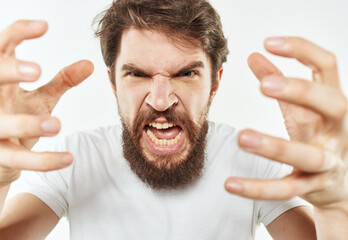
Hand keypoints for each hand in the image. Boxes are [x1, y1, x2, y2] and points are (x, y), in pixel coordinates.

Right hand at [0, 20, 93, 185]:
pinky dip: (43, 161)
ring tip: (57, 124)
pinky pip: (18, 159)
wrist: (0, 159)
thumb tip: (90, 64)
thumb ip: (62, 81)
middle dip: (8, 72)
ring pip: (1, 124)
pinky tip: (68, 159)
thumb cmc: (18, 118)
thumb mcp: (40, 98)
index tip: (44, 26)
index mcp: (1, 82)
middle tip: (35, 71)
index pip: (1, 48)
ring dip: (28, 124)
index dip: (18, 34)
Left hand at [225, 37, 347, 210]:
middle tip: (265, 85)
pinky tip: (229, 184)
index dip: (302, 50)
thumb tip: (254, 55)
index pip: (327, 66)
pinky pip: (286, 189)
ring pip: (308, 155)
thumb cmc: (320, 138)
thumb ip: (279, 83)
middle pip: (331, 104)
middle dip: (300, 92)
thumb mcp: (302, 109)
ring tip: (241, 137)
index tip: (269, 42)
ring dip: (274, 146)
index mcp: (333, 105)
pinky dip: (257, 188)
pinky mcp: (312, 187)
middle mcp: (337, 131)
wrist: (344, 186)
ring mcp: (328, 161)